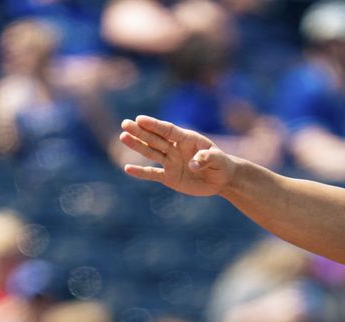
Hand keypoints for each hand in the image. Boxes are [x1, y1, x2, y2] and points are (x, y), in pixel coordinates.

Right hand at [120, 116, 235, 196]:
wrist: (221, 179)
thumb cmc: (221, 164)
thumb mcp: (219, 160)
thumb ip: (206, 158)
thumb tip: (192, 164)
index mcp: (187, 139)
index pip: (169, 130)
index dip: (155, 125)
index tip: (140, 119)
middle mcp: (175, 148)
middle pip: (155, 139)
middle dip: (140, 132)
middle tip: (125, 124)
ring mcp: (171, 162)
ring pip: (151, 153)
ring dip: (137, 146)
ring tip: (123, 136)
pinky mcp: (169, 177)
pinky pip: (153, 174)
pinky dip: (141, 172)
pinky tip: (128, 169)